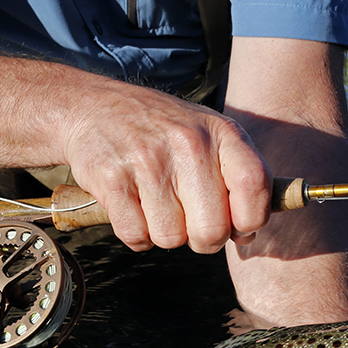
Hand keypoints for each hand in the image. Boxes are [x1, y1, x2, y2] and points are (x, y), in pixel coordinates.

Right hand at [59, 84, 273, 252]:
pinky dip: (136, 233)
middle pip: (212, 230)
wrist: (93, 108)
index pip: (254, 186)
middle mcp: (188, 143)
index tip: (238, 225)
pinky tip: (134, 207)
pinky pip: (136, 236)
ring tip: (158, 204)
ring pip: (171, 239)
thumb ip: (238, 178)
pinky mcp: (113, 179)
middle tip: (191, 221)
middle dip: (203, 239)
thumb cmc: (163, 133)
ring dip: (165, 234)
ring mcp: (148, 160)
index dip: (251, 220)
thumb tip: (248, 234)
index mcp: (221, 133)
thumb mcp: (209, 136)